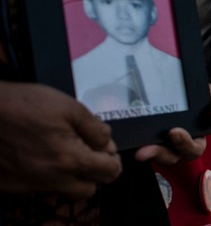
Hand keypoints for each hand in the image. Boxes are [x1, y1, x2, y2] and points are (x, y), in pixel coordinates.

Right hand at [0, 82, 121, 198]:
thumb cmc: (25, 104)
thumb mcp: (70, 107)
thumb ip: (95, 128)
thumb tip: (107, 143)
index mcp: (70, 160)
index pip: (109, 172)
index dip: (113, 159)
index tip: (107, 149)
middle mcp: (51, 179)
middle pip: (89, 189)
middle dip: (96, 172)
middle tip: (90, 152)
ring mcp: (29, 185)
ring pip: (64, 190)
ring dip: (72, 175)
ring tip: (65, 151)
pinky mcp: (11, 185)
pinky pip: (39, 187)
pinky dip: (47, 175)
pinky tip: (42, 155)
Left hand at [134, 84, 210, 164]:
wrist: (177, 79)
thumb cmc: (197, 92)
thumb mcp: (210, 94)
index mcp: (196, 135)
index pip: (193, 148)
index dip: (185, 144)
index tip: (175, 132)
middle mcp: (178, 143)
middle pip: (174, 156)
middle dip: (164, 152)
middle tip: (154, 143)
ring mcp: (161, 141)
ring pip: (158, 155)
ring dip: (151, 153)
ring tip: (140, 150)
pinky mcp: (146, 137)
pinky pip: (142, 145)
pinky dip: (137, 144)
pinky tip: (131, 141)